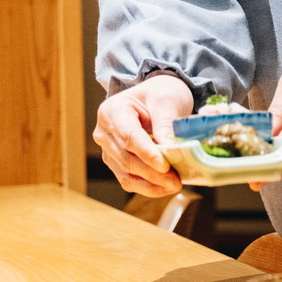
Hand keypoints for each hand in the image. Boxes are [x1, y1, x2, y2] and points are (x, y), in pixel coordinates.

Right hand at [93, 74, 193, 196]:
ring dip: (151, 184)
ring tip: (174, 185)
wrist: (155, 97)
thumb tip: (170, 148)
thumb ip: (165, 123)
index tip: (164, 165)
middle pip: (126, 158)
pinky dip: (147, 187)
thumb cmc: (159, 94)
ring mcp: (108, 150)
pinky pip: (129, 180)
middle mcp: (104, 132)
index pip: (128, 137)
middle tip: (176, 181)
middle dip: (152, 173)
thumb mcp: (165, 99)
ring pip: (126, 174)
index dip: (146, 153)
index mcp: (112, 111)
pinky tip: (164, 188)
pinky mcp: (116, 162)